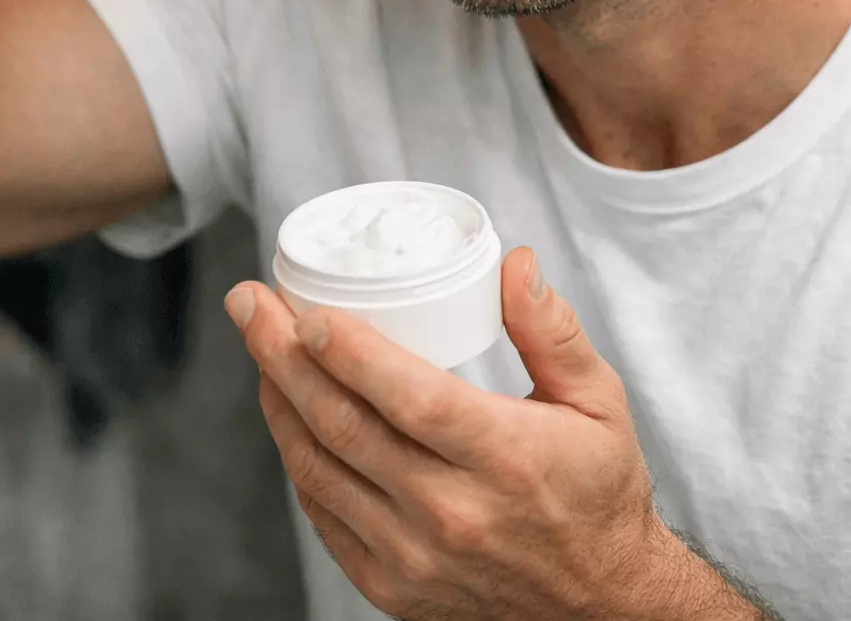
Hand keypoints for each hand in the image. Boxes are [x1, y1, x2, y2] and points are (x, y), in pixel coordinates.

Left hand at [225, 248, 726, 620]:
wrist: (599, 605)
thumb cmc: (597, 490)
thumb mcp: (598, 400)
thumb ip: (553, 329)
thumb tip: (515, 264)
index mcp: (505, 458)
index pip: (412, 398)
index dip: (351, 352)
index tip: (308, 309)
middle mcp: (452, 512)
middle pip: (346, 425)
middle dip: (284, 354)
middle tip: (250, 302)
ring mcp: (413, 556)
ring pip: (320, 468)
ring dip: (278, 399)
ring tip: (258, 342)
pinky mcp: (390, 584)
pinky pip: (323, 513)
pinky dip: (296, 456)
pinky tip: (286, 410)